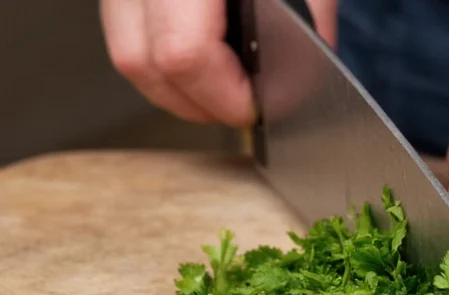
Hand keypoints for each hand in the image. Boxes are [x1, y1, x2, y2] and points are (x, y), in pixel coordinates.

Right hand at [100, 0, 337, 126]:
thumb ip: (308, 19)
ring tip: (225, 91)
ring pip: (128, 52)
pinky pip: (129, 31)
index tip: (256, 110)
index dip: (224, 96)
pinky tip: (206, 62)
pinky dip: (166, 61)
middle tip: (241, 111)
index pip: (184, 52)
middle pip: (140, 62)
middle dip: (196, 104)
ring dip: (177, 88)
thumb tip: (302, 77)